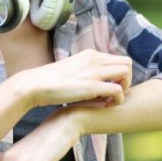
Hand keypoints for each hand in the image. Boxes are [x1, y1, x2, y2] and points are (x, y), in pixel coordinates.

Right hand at [14, 49, 131, 107]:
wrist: (34, 85)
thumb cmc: (51, 82)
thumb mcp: (73, 70)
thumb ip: (86, 72)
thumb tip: (97, 82)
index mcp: (90, 54)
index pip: (118, 59)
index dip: (119, 74)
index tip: (112, 86)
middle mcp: (94, 59)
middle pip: (127, 62)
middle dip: (127, 79)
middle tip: (116, 93)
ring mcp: (93, 71)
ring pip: (126, 72)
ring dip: (125, 88)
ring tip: (112, 100)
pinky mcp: (92, 86)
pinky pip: (117, 90)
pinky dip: (118, 99)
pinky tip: (107, 105)